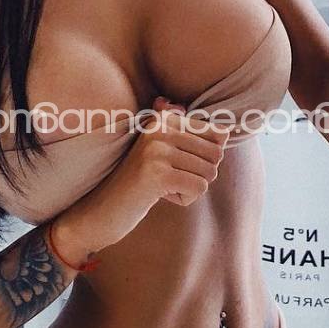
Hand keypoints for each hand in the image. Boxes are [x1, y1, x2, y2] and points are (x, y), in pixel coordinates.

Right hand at [56, 96, 230, 256]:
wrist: (101, 209)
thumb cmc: (140, 183)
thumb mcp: (165, 154)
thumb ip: (193, 139)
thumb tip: (227, 132)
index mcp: (164, 119)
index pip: (217, 134)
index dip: (204, 159)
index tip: (175, 165)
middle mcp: (161, 127)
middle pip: (216, 155)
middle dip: (198, 175)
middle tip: (168, 179)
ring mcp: (157, 150)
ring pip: (209, 173)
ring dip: (190, 188)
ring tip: (161, 187)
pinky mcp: (157, 174)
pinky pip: (198, 188)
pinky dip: (185, 199)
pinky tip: (159, 196)